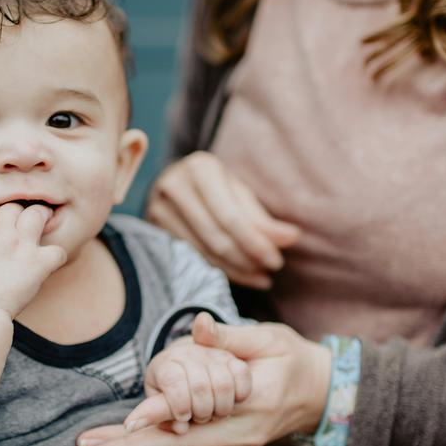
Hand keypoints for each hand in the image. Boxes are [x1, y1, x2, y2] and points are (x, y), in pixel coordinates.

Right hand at [0, 202, 66, 317]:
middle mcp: (1, 232)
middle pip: (15, 207)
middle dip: (19, 215)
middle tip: (23, 225)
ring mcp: (21, 246)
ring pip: (38, 215)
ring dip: (42, 220)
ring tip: (43, 228)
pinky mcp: (37, 264)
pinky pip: (57, 251)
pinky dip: (56, 256)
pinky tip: (50, 263)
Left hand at [77, 316, 330, 445]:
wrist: (319, 393)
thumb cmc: (290, 358)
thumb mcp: (268, 338)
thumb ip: (230, 336)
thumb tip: (198, 324)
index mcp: (249, 400)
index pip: (195, 410)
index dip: (159, 416)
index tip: (125, 424)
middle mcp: (237, 432)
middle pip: (174, 444)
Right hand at [147, 151, 299, 288]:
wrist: (173, 181)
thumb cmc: (215, 185)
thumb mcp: (239, 191)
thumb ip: (262, 218)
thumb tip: (291, 238)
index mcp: (200, 168)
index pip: (230, 216)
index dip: (255, 242)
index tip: (277, 260)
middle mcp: (174, 186)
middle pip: (215, 236)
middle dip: (247, 258)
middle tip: (271, 270)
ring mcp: (158, 209)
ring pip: (203, 251)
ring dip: (237, 269)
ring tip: (261, 277)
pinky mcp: (153, 229)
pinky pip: (192, 257)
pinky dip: (220, 270)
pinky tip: (241, 276)